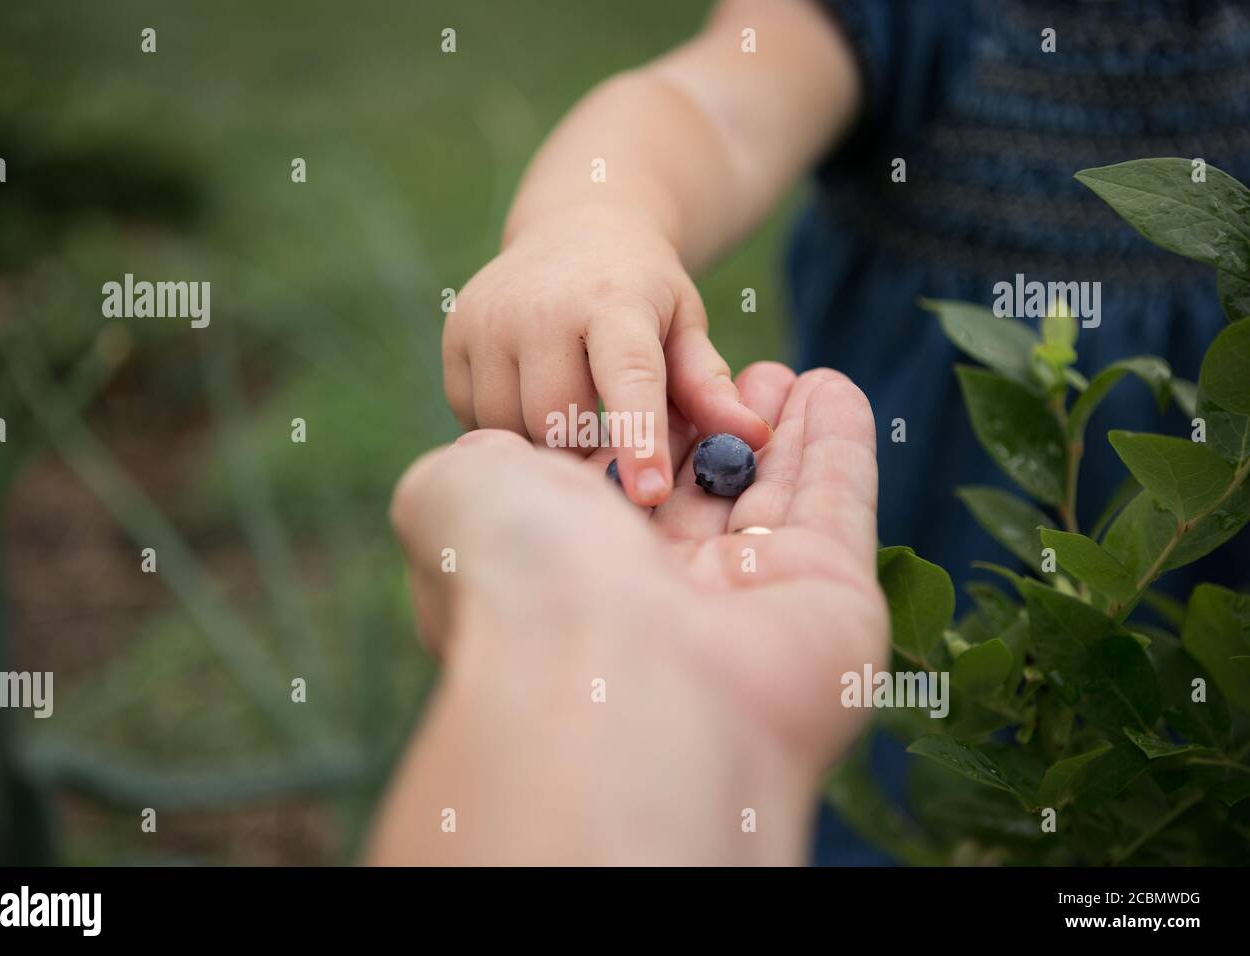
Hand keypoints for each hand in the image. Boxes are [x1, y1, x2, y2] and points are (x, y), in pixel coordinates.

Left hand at [376, 363, 886, 863]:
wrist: (612, 673)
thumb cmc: (521, 574)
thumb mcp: (456, 491)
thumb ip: (480, 462)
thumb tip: (497, 449)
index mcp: (579, 578)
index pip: (621, 492)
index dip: (643, 435)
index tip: (660, 381)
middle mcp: (662, 601)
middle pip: (703, 500)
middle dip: (721, 434)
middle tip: (747, 373)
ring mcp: (751, 606)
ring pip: (775, 501)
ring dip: (784, 433)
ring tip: (789, 372)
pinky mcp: (833, 601)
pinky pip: (838, 506)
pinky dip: (838, 447)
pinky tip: (832, 388)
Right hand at [441, 205, 770, 507]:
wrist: (576, 226)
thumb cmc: (642, 293)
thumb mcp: (685, 326)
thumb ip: (709, 386)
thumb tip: (753, 441)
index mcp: (613, 300)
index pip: (627, 379)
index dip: (638, 439)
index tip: (647, 495)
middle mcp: (540, 303)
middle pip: (555, 420)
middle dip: (581, 451)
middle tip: (604, 453)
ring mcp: (488, 316)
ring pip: (508, 426)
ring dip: (541, 443)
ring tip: (569, 417)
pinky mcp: (454, 333)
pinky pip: (473, 416)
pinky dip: (504, 427)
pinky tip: (530, 398)